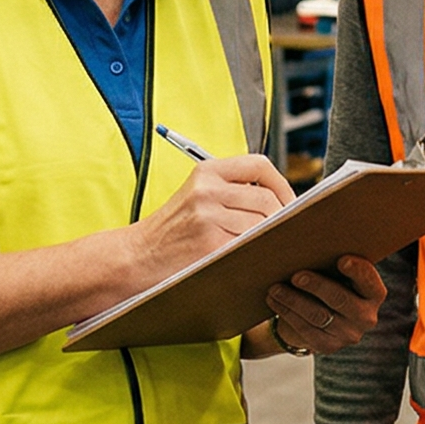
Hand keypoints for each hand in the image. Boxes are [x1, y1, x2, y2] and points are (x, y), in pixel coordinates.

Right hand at [125, 155, 292, 286]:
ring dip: (265, 239)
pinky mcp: (209, 243)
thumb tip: (280, 200)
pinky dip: (254, 253)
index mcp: (206, 172)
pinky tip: (247, 258)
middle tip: (280, 232)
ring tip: (260, 247)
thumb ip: (232, 190)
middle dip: (280, 218)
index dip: (281, 184)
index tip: (288, 201)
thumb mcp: (196, 195)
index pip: (259, 165)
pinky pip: (248, 246)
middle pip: (267, 199)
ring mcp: (207, 216)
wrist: (136, 256)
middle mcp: (207, 189)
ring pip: (261, 225)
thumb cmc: (170, 231)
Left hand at [268, 255, 383, 355]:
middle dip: (317, 286)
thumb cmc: (329, 281)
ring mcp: (348, 335)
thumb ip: (333, 262)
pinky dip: (287, 313)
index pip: (369, 281)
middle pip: (340, 299)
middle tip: (296, 276)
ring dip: (293, 300)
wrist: (318, 314)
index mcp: (374, 294)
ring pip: (318, 316)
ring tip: (275, 288)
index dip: (358, 271)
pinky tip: (274, 301)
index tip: (341, 260)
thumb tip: (310, 246)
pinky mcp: (328, 346)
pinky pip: (306, 329)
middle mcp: (366, 317)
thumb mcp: (337, 273)